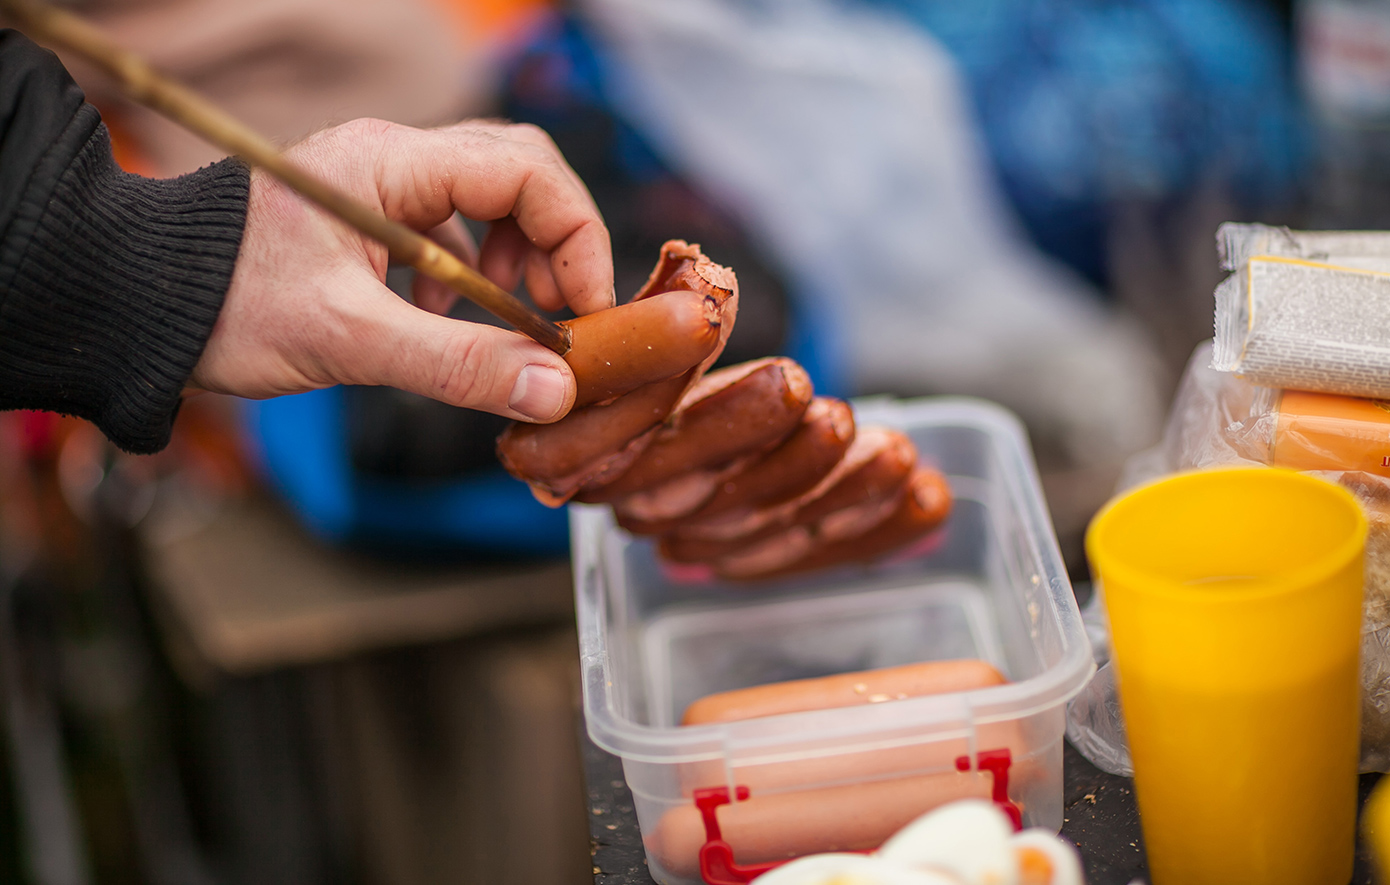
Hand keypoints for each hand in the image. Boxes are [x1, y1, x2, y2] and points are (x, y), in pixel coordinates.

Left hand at [190, 119, 613, 421]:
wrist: (138, 304)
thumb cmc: (224, 305)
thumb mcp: (351, 340)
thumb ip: (461, 364)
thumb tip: (558, 390)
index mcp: (392, 163)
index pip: (528, 169)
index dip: (576, 236)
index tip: (587, 309)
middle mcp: (394, 160)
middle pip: (519, 178)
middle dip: (553, 249)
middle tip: (558, 318)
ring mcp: (382, 189)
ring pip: (488, 207)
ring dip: (514, 268)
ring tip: (505, 328)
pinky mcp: (371, 224)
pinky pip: (450, 236)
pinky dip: (470, 282)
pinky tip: (444, 326)